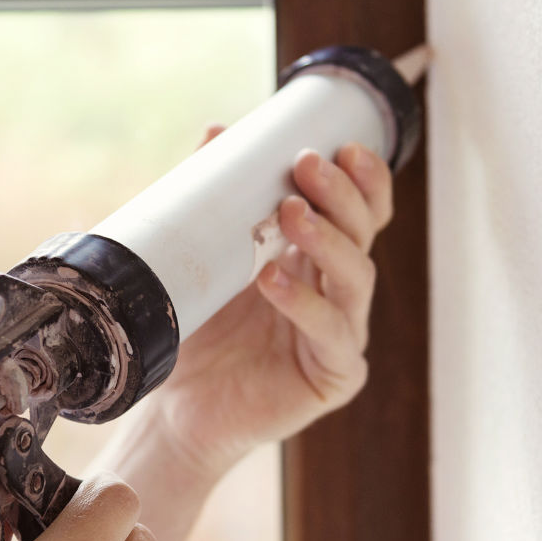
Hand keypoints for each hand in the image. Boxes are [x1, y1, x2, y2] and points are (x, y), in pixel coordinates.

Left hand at [147, 136, 394, 476]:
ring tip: (292, 213)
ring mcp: (340, 334)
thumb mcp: (202, 258)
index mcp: (316, 260)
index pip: (359, 212)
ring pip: (356, 278)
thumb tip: (217, 131)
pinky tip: (274, 280)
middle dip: (342, 196)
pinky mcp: (333, 375)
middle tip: (308, 166)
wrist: (177, 409)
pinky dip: (304, 304)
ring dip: (328, 241)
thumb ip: (213, 200)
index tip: (340, 144)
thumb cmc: (198, 332)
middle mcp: (336, 293)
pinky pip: (331, 334)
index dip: (362, 179)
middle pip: (363, 235)